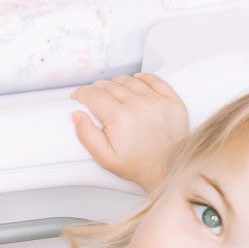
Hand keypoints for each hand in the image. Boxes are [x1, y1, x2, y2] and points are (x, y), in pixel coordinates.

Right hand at [72, 73, 189, 191]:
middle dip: (97, 89)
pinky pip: (154, 80)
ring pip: (129, 81)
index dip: (82, 93)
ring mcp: (156, 101)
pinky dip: (143, 78)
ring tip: (113, 91)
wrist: (169, 169)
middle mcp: (138, 105)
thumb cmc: (138, 165)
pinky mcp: (171, 100)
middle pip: (110, 86)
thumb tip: (77, 115)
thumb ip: (87, 135)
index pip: (94, 95)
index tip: (79, 95)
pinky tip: (136, 81)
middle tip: (94, 96)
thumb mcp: (105, 157)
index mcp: (119, 118)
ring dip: (117, 83)